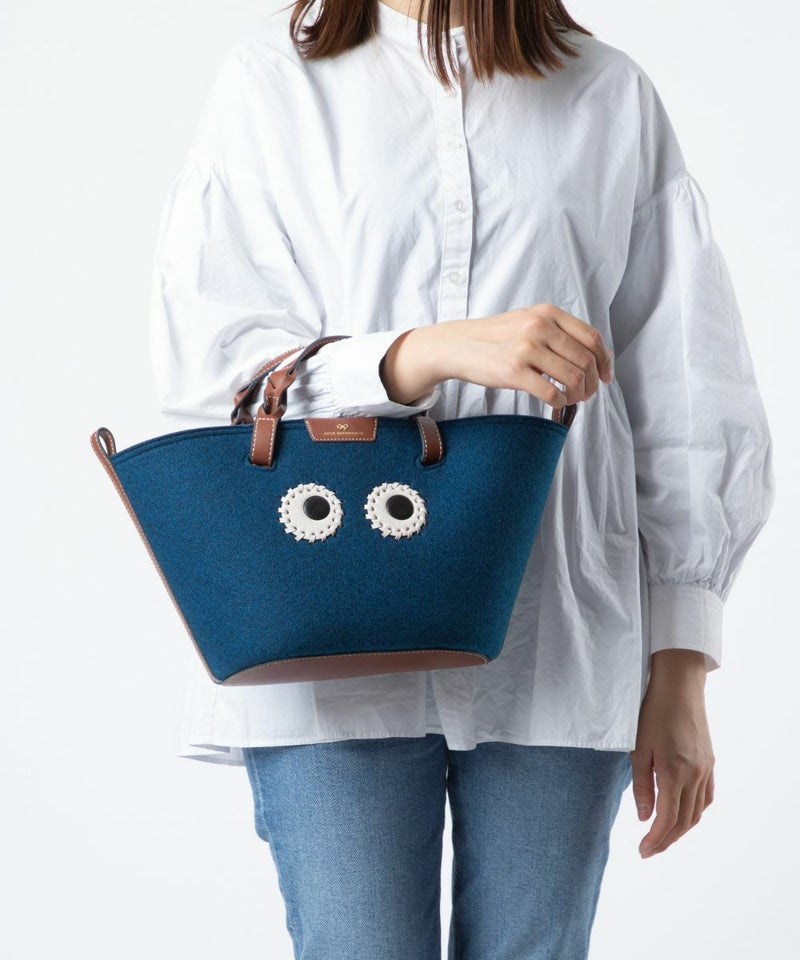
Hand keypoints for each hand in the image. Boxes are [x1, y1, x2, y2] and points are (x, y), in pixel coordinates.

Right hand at [379, 304, 613, 406]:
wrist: (457, 345)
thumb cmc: (495, 338)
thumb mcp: (527, 321)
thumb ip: (557, 331)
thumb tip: (591, 358)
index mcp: (547, 313)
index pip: (591, 338)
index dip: (605, 361)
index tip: (605, 377)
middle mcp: (539, 326)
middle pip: (586, 360)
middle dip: (593, 382)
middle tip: (588, 394)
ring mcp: (526, 348)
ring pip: (573, 378)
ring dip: (579, 394)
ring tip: (573, 399)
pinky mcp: (514, 371)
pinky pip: (552, 393)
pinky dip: (561, 403)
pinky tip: (556, 404)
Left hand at [631, 649, 714, 857]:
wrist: (679, 688)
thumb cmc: (652, 714)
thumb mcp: (638, 749)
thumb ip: (641, 786)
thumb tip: (644, 818)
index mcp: (674, 773)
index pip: (666, 819)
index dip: (654, 840)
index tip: (642, 851)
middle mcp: (694, 775)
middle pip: (683, 821)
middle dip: (666, 840)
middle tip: (648, 850)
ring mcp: (705, 770)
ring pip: (696, 812)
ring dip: (680, 830)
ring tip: (663, 838)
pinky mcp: (710, 763)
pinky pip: (706, 798)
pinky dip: (695, 813)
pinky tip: (684, 816)